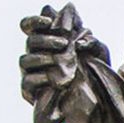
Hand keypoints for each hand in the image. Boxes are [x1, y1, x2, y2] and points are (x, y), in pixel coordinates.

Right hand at [19, 3, 109, 122]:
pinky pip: (28, 82)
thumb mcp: (98, 53)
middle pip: (30, 40)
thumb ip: (91, 41)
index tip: (49, 21)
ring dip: (42, 58)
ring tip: (59, 61)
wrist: (95, 101)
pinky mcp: (30, 91)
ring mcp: (30, 72)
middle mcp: (35, 54)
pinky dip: (39, 78)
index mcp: (46, 41)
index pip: (29, 26)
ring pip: (25, 60)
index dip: (35, 21)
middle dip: (46, 39)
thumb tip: (80, 41)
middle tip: (64, 43)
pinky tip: (53, 80)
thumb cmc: (93, 71)